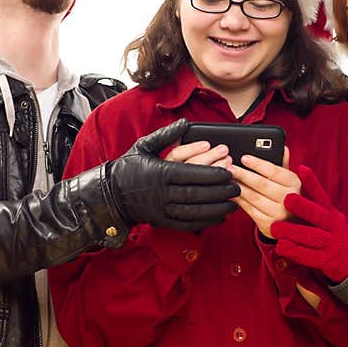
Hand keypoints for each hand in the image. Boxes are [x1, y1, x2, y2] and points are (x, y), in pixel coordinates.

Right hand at [108, 119, 239, 231]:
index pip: (191, 173)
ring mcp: (161, 209)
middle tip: (237, 188)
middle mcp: (161, 192)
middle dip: (219, 192)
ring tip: (233, 204)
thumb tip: (185, 122)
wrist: (110, 194)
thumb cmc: (129, 167)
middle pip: (196, 193)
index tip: (229, 172)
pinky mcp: (161, 221)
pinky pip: (187, 224)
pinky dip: (205, 222)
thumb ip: (167, 135)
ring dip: (216, 209)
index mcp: (160, 172)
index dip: (212, 174)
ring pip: (194, 211)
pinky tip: (219, 217)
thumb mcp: (144, 146)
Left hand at [228, 146, 300, 238]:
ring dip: (238, 187)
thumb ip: (282, 164)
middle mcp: (289, 199)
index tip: (244, 158)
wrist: (290, 222)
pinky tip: (231, 193)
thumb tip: (282, 147)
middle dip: (243, 174)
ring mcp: (279, 213)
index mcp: (294, 183)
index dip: (258, 164)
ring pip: (253, 197)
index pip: (274, 171)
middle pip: (261, 184)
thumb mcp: (287, 180)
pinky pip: (250, 210)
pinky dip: (239, 201)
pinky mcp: (268, 225)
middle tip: (229, 167)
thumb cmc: (285, 195)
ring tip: (227, 179)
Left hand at [270, 165, 347, 282]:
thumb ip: (315, 201)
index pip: (322, 195)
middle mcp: (333, 226)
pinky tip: (281, 246)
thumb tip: (300, 174)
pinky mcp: (325, 261)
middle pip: (319, 215)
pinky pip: (309, 256)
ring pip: (312, 236)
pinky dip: (294, 251)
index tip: (301, 169)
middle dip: (303, 206)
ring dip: (293, 231)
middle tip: (286, 198)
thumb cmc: (335, 234)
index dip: (312, 182)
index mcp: (332, 213)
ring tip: (275, 227)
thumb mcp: (331, 216)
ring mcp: (330, 244)